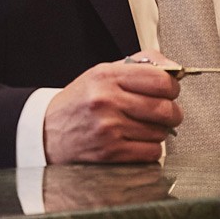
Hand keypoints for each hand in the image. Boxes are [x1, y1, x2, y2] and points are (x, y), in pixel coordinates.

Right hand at [42, 50, 180, 164]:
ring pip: (160, 132)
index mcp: (107, 76)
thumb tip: (174, 69)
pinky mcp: (110, 152)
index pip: (161, 80)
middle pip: (165, 108)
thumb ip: (139, 66)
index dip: (172, 87)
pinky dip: (150, 149)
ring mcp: (109, 128)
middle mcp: (107, 101)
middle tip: (165, 113)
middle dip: (171, 113)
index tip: (169, 91)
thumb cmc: (79, 102)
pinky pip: (151, 152)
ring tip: (141, 127)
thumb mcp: (102, 73)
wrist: (45, 132)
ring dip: (158, 132)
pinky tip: (136, 142)